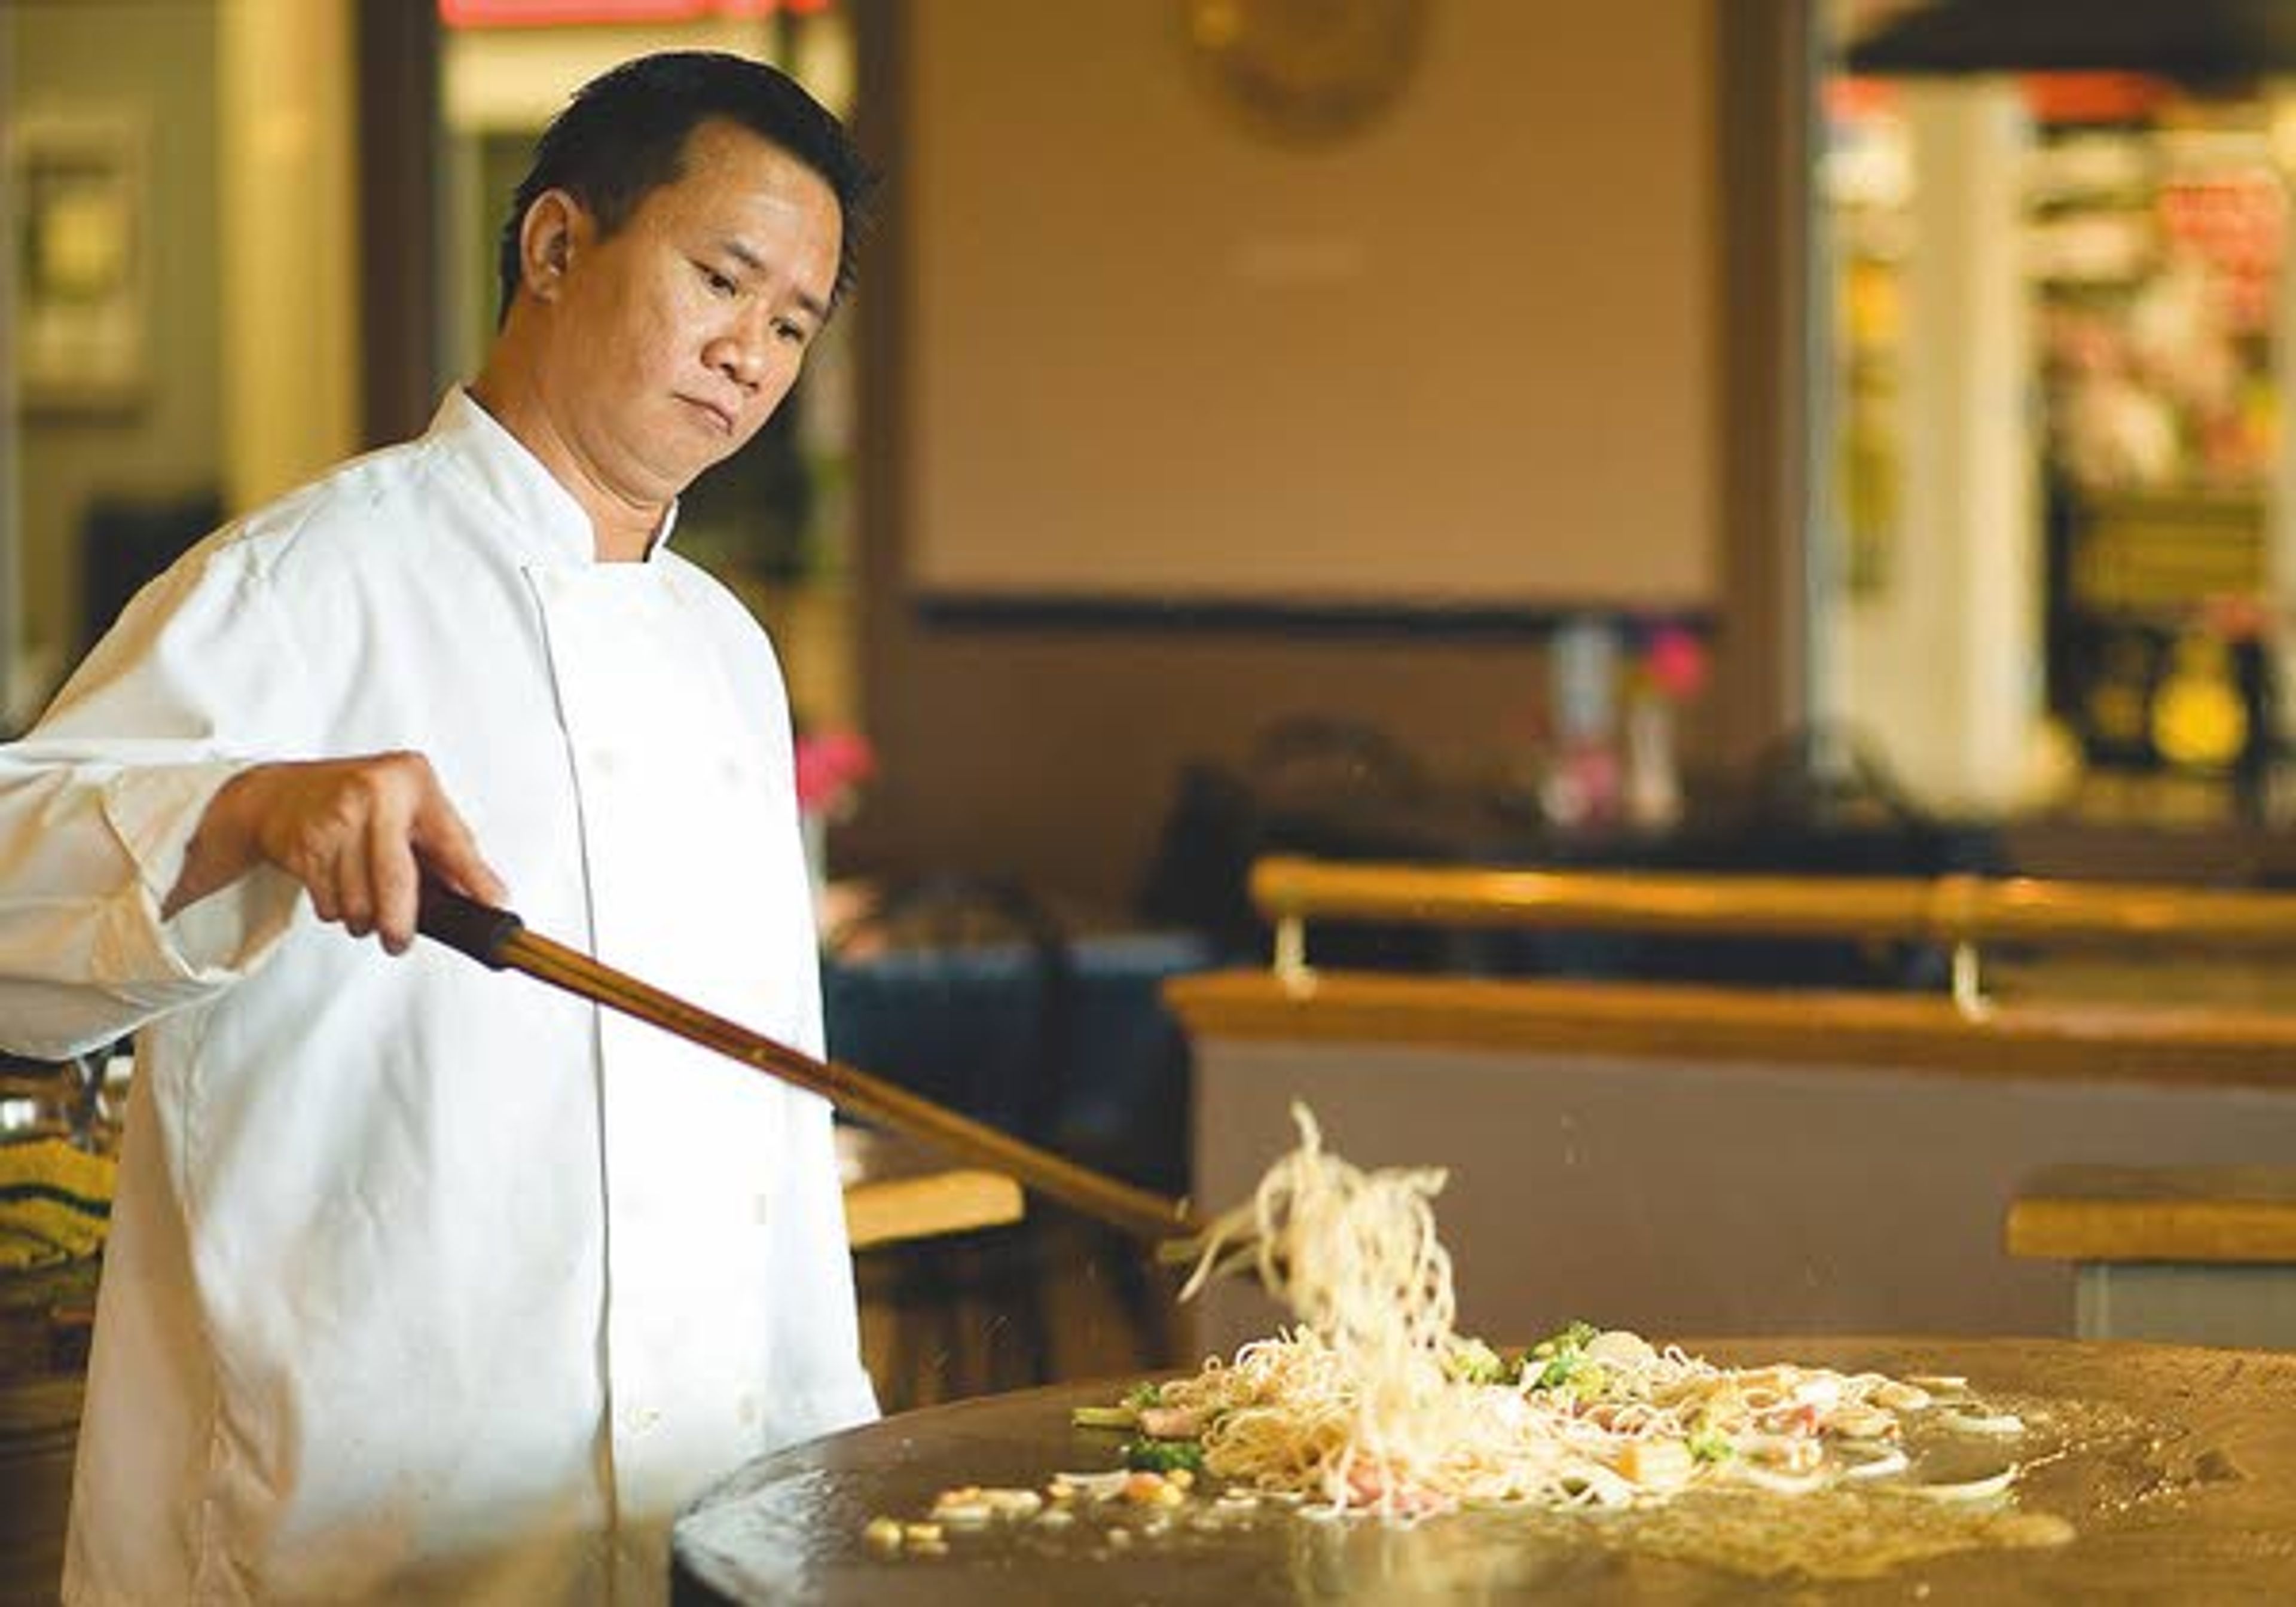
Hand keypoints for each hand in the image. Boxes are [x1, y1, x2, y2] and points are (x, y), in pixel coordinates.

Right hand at [167, 752, 508, 954]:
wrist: (280, 793)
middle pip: (396, 880)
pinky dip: (339, 911)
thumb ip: (444, 848)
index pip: (451, 840)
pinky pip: (330, 904)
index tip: (495, 904)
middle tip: (399, 940)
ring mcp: (337, 820)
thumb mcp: (408, 806)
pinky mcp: (306, 845)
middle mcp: (376, 795)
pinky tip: (339, 889)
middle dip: (400, 923)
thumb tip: (480, 894)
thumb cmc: (358, 801)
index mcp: (412, 781)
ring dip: (365, 919)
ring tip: (366, 904)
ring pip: (359, 902)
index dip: (474, 878)